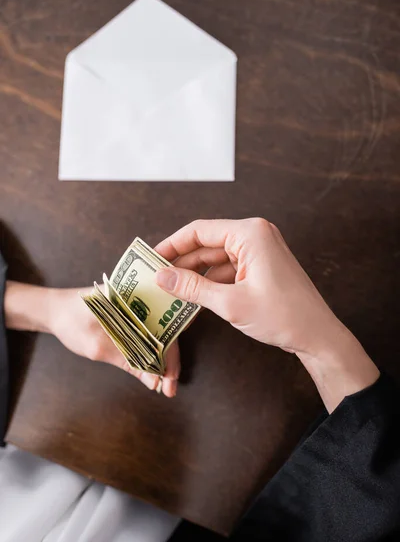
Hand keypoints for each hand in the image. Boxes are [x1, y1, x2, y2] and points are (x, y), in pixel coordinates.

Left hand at [5, 282, 178, 396]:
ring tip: (165, 385)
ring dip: (162, 361)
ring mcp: (139, 308)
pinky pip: (149, 336)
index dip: (170, 354)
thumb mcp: (96, 345)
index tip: (169, 379)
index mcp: (136, 296)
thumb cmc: (71, 320)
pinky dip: (151, 354)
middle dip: (169, 362)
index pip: (164, 326)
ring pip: (159, 336)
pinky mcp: (133, 317)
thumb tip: (154, 381)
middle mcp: (142, 299)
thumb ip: (127, 362)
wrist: (56, 310)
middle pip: (166, 332)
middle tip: (169, 389)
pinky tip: (155, 371)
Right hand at [155, 218, 342, 354]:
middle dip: (181, 262)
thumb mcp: (230, 303)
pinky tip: (193, 297)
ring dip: (195, 274)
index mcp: (250, 233)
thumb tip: (161, 277)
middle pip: (206, 243)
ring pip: (215, 258)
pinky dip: (210, 282)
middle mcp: (255, 235)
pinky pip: (228, 268)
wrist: (318, 336)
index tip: (150, 259)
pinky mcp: (261, 266)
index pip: (199, 231)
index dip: (172, 244)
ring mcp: (259, 250)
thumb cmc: (282, 316)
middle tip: (156, 278)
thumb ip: (192, 288)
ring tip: (170, 291)